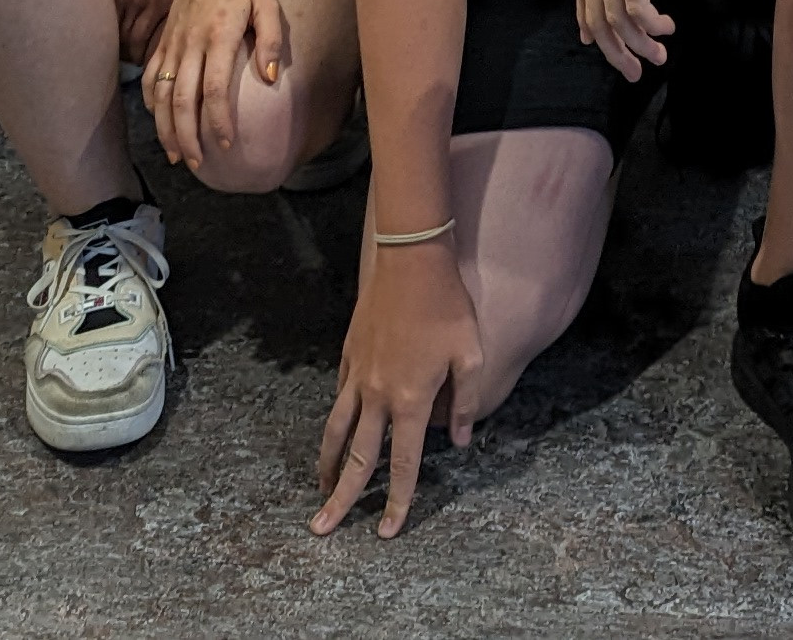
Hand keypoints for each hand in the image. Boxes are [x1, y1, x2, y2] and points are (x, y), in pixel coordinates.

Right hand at [138, 0, 284, 186]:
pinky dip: (151, 103)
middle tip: (198, 163)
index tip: (226, 145)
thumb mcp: (268, 2)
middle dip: (188, 136)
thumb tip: (272, 78)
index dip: (219, 120)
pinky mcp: (162, 41)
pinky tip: (158, 122)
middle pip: (182, 99)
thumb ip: (273, 39)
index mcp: (219, 36)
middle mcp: (191, 43)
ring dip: (166, 128)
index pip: (215, 88)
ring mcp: (172, 43)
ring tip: (176, 155)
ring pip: (161, 94)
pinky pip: (150, 77)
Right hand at [315, 242, 482, 540]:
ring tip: (320, 490)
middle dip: (341, 498)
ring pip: (336, 430)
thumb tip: (460, 441)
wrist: (410, 259)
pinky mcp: (348, 356)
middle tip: (322, 528)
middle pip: (356, 457)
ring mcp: (358, 375)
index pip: (402, 463)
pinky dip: (335, 422)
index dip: (397, 500)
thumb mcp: (472, 353)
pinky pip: (338, 398)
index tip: (387, 531)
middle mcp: (378, 394)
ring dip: (327, 464)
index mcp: (411, 399)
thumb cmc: (448, 306)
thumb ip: (468, 402)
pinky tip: (334, 434)